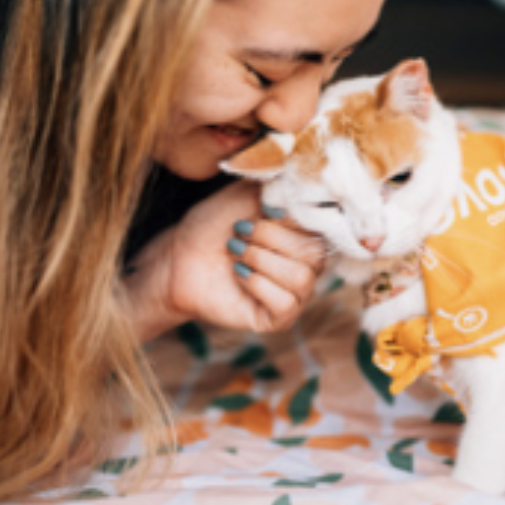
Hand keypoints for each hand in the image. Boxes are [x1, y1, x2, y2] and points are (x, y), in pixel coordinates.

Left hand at [124, 180, 326, 339]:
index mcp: (305, 234)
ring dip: (261, 260)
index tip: (264, 209)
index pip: (326, 227)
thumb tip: (305, 186)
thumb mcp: (244, 194)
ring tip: (236, 253)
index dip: (294, 217)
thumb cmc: (212, 225)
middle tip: (239, 232)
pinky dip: (258, 284)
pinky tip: (238, 275)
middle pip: (314, 253)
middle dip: (270, 237)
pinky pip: (285, 303)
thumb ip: (277, 187)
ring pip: (301, 279)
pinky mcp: (278, 318)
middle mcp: (307, 264)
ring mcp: (295, 293)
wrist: (178, 256)